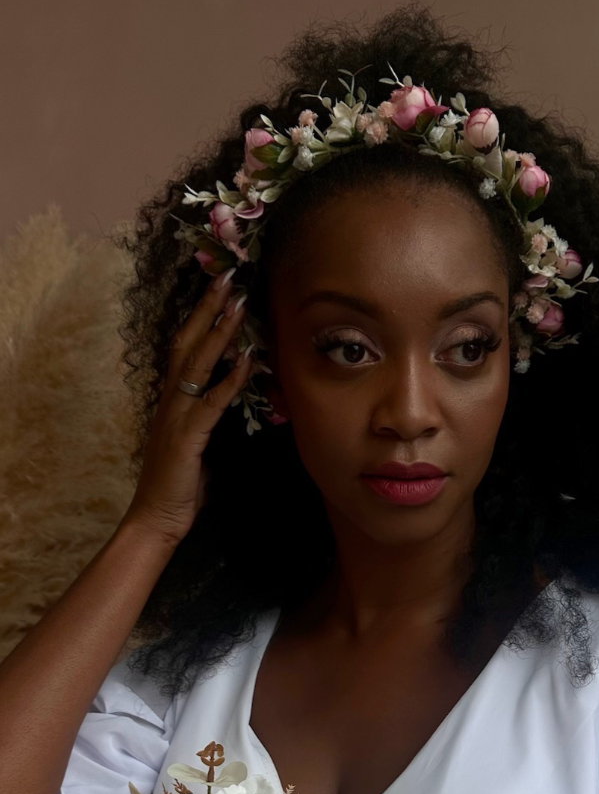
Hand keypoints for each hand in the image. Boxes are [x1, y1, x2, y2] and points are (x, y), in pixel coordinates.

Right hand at [124, 269, 254, 547]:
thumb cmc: (179, 483)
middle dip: (207, 309)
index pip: (184, 348)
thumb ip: (208, 414)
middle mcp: (170, 400)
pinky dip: (230, 380)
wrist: (156, 517)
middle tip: (228, 277)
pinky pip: (211, 403)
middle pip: (187, 343)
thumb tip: (230, 391)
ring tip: (238, 303)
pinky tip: (247, 361)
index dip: (199, 317)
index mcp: (172, 399)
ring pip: (197, 364)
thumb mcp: (196, 440)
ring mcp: (176, 416)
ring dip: (220, 333)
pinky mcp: (187, 437)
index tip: (217, 289)